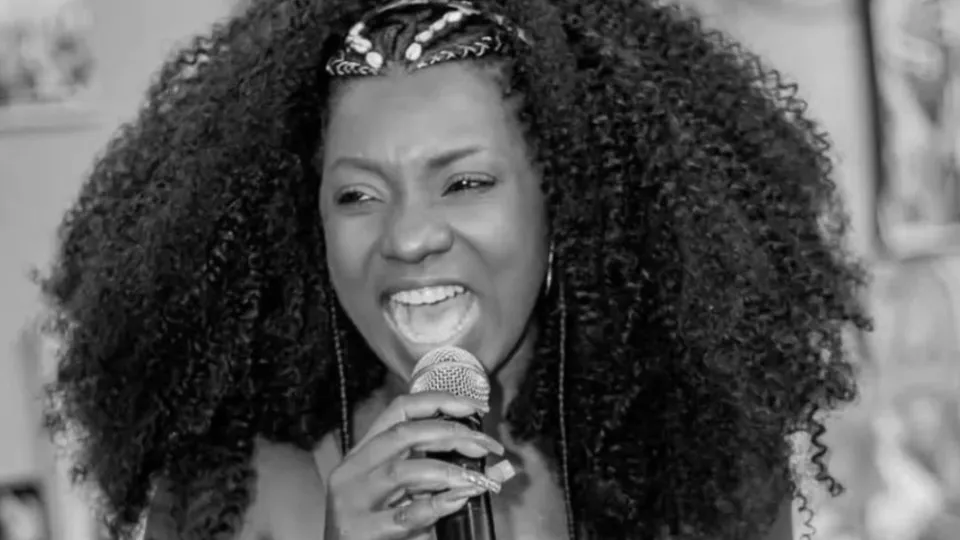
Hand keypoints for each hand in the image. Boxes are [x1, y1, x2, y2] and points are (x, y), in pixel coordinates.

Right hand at [323, 392, 512, 539]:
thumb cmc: (380, 530)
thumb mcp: (410, 496)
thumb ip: (446, 477)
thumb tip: (500, 467)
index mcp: (362, 454)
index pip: (398, 410)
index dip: (438, 402)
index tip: (473, 408)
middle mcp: (353, 471)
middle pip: (403, 434)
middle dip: (451, 434)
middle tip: (485, 446)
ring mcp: (354, 501)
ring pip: (402, 472)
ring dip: (447, 471)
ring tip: (476, 479)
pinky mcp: (362, 531)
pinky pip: (406, 514)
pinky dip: (438, 505)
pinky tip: (459, 500)